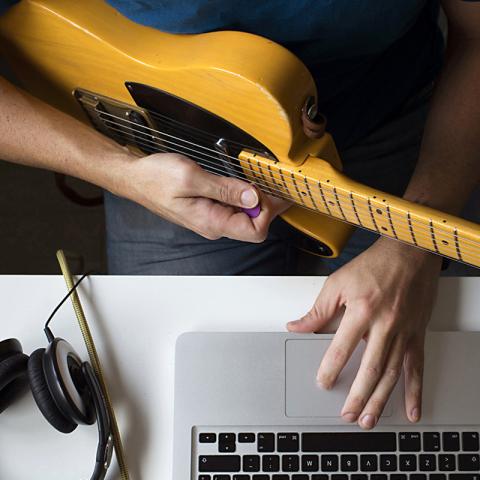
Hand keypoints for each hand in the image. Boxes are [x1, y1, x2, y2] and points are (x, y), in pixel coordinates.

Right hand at [122, 152, 289, 241]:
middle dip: (268, 205)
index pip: (255, 231)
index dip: (267, 211)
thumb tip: (253, 197)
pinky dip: (245, 196)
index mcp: (211, 222)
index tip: (268, 189)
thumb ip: (225, 189)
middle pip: (254, 225)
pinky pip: (235, 208)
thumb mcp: (192, 177)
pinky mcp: (209, 210)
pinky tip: (246, 183)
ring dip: (258, 200)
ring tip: (262, 180)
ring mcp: (212, 219)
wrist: (136, 178)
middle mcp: (214, 225)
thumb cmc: (155, 178)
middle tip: (274, 182)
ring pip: (246, 216)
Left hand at [287, 237, 441, 428]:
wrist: (409, 253)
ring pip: (392, 373)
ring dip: (380, 400)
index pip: (341, 348)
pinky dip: (415, 391)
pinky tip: (411, 409)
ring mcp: (404, 331)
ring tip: (368, 419)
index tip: (323, 383)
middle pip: (370, 368)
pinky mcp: (417, 334)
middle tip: (347, 414)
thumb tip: (297, 326)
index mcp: (362, 310)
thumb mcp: (338, 282)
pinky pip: (417, 367)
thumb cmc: (374, 264)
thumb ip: (318, 310)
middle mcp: (385, 324)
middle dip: (357, 396)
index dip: (330, 368)